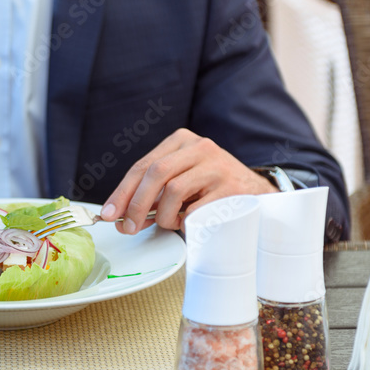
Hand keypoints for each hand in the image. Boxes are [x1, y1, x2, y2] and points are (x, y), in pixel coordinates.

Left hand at [100, 128, 276, 233]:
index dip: (122, 191)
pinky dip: (185, 222)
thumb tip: (121, 217)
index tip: (109, 213)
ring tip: (171, 223)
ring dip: (163, 215)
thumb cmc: (211, 191)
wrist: (259, 196)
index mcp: (181, 141)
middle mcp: (200, 147)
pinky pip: (196, 209)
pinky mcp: (232, 188)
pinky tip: (189, 224)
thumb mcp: (181, 181)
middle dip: (135, 204)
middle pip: (155, 173)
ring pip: (173, 190)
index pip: (143, 165)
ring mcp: (218, 165)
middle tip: (128, 228)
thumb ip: (152, 193)